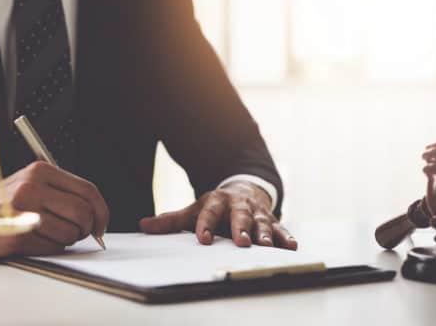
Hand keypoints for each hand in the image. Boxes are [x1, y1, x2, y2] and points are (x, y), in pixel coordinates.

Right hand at [0, 161, 108, 259]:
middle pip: (83, 212)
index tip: (101, 225)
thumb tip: (96, 214)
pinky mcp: (16, 234)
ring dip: (66, 240)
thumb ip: (61, 192)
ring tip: (49, 235)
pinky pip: (52, 246)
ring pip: (70, 232)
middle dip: (85, 229)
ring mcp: (23, 210)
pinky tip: (35, 241)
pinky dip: (50, 248)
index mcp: (41, 170)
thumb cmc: (1, 203)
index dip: (101, 211)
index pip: (88, 190)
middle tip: (77, 234)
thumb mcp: (30, 184)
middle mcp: (33, 186)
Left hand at [139, 181, 296, 248]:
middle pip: (238, 216)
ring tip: (264, 246)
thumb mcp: (194, 209)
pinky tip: (291, 246)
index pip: (208, 213)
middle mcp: (237, 205)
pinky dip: (285, 236)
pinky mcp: (272, 220)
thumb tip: (144, 226)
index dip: (205, 225)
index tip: (203, 239)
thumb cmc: (215, 206)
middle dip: (240, 228)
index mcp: (216, 201)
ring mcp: (256, 212)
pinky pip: (280, 228)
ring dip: (264, 234)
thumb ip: (171, 220)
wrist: (243, 189)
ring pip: (261, 222)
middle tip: (241, 241)